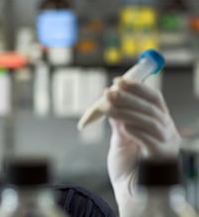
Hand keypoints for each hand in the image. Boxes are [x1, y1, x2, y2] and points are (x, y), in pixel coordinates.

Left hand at [105, 78, 180, 214]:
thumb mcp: (120, 139)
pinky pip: (150, 140)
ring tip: (109, 106)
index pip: (153, 99)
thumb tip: (110, 101)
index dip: (137, 87)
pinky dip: (136, 130)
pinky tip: (122, 126)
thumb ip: (119, 121)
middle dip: (130, 97)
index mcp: (157, 123)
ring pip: (150, 121)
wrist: (129, 193)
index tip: (117, 80)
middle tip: (110, 91)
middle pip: (152, 107)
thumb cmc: (127, 168)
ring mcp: (166, 144)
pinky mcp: (161, 158)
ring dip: (127, 111)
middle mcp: (166, 131)